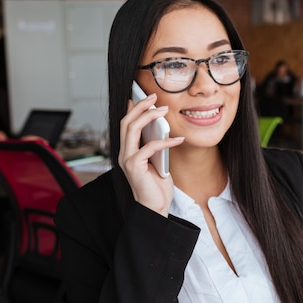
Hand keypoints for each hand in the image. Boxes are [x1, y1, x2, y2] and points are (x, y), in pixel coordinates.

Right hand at [119, 93, 183, 215]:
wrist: (156, 207)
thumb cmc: (157, 185)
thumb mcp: (157, 159)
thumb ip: (155, 144)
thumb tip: (160, 126)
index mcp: (128, 150)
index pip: (126, 124)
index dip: (132, 108)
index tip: (142, 95)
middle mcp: (124, 153)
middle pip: (127, 122)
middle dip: (140, 106)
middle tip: (154, 96)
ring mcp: (126, 159)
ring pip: (132, 129)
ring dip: (148, 116)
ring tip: (164, 109)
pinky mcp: (134, 166)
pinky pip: (149, 147)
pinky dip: (165, 141)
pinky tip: (178, 139)